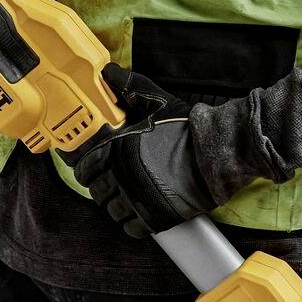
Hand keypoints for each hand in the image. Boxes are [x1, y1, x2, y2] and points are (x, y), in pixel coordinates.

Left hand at [68, 65, 209, 239]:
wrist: (217, 154)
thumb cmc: (186, 128)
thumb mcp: (156, 101)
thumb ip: (129, 87)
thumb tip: (107, 73)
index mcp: (117, 149)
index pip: (84, 166)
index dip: (85, 167)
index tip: (90, 168)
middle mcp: (121, 175)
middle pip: (96, 190)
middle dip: (100, 186)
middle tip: (111, 182)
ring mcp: (137, 198)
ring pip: (111, 210)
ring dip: (115, 205)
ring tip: (125, 198)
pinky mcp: (155, 217)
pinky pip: (131, 228)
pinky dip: (131, 224)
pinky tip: (137, 215)